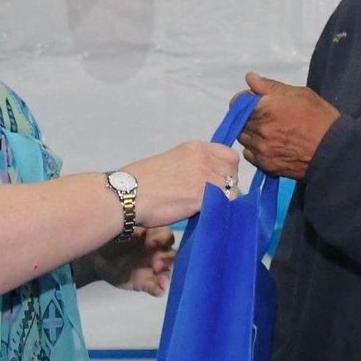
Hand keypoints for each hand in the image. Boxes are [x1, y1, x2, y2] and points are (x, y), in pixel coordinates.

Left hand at [94, 226, 176, 295]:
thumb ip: (132, 231)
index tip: (151, 243)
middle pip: (171, 255)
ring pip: (167, 272)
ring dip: (166, 276)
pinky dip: (160, 289)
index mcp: (153, 237)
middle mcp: (156, 252)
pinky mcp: (146, 284)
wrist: (98, 259)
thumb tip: (140, 233)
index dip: (163, 239)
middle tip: (156, 264)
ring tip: (161, 279)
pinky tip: (158, 290)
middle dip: (166, 259)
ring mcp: (152, 269)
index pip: (167, 236)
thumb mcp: (120, 231)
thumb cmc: (111, 240)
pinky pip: (158, 288)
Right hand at [124, 141, 241, 227]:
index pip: (229, 155)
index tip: (218, 180)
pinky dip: (219, 209)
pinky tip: (205, 213)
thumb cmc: (140, 181)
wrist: (127, 195)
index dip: (227, 169)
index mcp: (194, 147)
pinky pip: (225, 203)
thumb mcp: (170, 161)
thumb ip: (191, 165)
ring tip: (207, 206)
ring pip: (232, 189)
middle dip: (227, 185)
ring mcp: (204, 176)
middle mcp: (203, 158)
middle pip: (233, 172)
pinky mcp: (202, 196)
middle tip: (213, 197)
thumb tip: (203, 179)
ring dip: (223, 199)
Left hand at [239, 73, 340, 179]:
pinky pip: (250, 154)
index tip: (254, 102)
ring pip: (244, 138)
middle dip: (248, 117)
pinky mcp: (266, 164)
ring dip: (251, 133)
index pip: (238, 103)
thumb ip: (270, 86)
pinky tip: (269, 145)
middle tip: (266, 117)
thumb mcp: (299, 94)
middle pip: (240, 121)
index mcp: (267, 108)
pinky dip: (255, 149)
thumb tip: (250, 78)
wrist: (333, 150)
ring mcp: (262, 149)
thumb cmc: (320, 118)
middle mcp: (261, 129)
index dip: (244, 101)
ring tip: (269, 131)